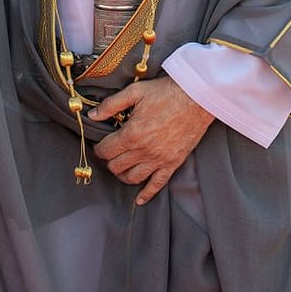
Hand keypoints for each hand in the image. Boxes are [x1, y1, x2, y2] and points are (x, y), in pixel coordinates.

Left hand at [90, 76, 212, 204]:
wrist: (197, 98)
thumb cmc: (167, 92)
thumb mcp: (135, 92)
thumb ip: (111, 104)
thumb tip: (93, 115)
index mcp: (132, 134)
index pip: (106, 150)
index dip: (99, 148)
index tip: (100, 145)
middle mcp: (144, 151)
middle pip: (116, 166)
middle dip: (109, 160)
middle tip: (110, 153)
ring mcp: (159, 159)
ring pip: (132, 178)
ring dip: (122, 175)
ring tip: (120, 167)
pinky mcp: (172, 163)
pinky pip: (157, 185)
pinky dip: (146, 194)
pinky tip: (139, 199)